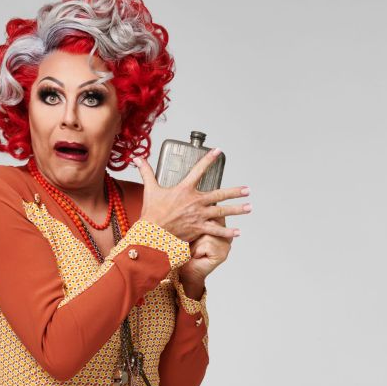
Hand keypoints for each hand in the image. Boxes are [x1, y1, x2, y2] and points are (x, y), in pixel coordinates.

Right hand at [133, 149, 249, 242]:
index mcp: (184, 189)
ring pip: (222, 211)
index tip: (218, 152)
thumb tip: (138, 159)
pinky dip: (228, 232)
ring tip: (248, 207)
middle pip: (219, 194)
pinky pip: (217, 230)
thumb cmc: (151, 213)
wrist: (152, 233)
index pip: (199, 170)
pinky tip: (238, 232)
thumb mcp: (150, 190)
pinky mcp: (199, 228)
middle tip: (246, 190)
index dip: (209, 159)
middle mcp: (195, 201)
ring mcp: (199, 216)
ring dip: (237, 210)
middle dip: (235, 192)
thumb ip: (146, 172)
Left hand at [179, 215, 235, 283]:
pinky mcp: (222, 254)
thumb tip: (197, 205)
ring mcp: (226, 245)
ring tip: (193, 251)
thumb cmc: (186, 250)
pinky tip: (197, 256)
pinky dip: (197, 250)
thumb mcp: (193, 231)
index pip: (214, 214)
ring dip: (195, 244)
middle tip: (190, 241)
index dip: (200, 219)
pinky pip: (207, 244)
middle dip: (197, 232)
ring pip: (207, 234)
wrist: (186, 272)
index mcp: (221, 227)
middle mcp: (226, 235)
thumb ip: (200, 220)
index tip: (191, 223)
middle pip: (211, 222)